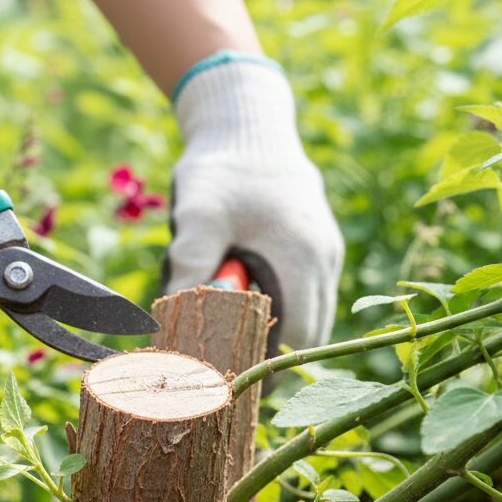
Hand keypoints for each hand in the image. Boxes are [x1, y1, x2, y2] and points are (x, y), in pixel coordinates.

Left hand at [163, 56, 343, 350]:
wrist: (246, 124)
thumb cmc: (221, 168)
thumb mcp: (198, 213)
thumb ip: (190, 264)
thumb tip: (174, 322)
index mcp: (302, 257)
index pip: (296, 340)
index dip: (265, 367)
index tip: (229, 377)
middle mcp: (324, 260)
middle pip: (307, 338)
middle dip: (267, 356)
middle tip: (224, 364)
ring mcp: (327, 255)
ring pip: (309, 320)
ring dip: (272, 333)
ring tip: (229, 329)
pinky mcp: (319, 250)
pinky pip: (306, 299)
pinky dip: (278, 311)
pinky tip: (241, 303)